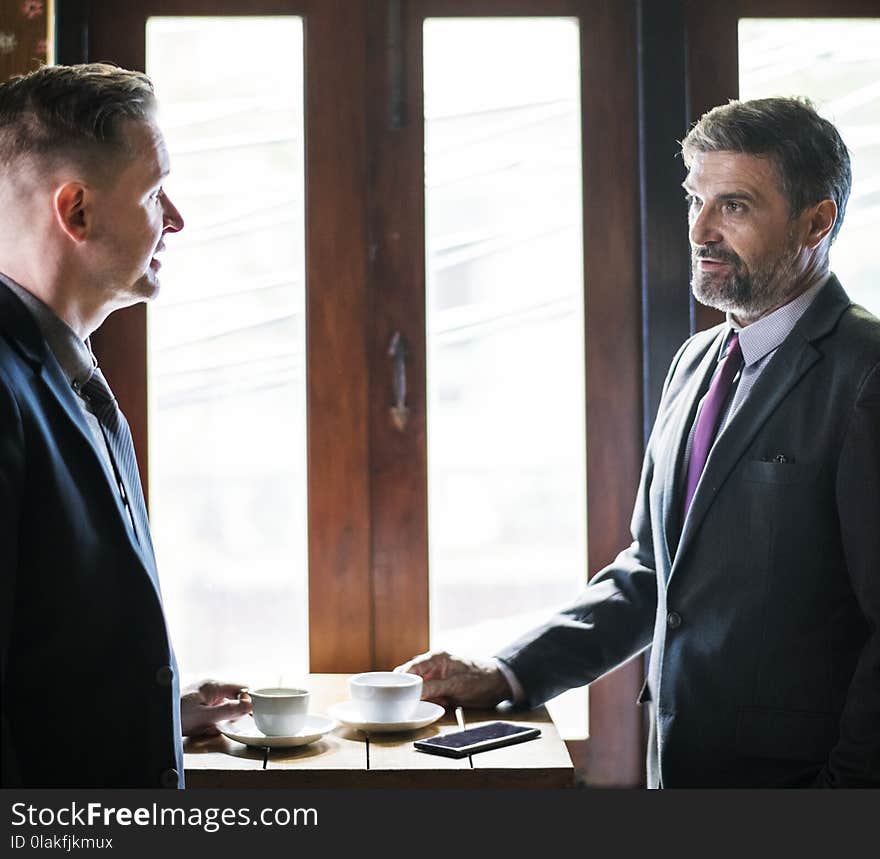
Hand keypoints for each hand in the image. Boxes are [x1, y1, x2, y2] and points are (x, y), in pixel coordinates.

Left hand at [180, 679, 251, 736]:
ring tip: (211, 726)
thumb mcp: (206, 717)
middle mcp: (211, 686)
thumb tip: (250, 703)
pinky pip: (215, 707)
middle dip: (233, 711)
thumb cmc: (178, 716)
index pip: (242, 688)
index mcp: (214, 685)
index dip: (246, 701)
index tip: (244, 716)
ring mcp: (205, 692)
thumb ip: (228, 710)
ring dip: (223, 716)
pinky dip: (215, 717)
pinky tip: (206, 725)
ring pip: (225, 703)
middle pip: (234, 696)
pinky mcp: (200, 700)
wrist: (157, 718)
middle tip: (224, 723)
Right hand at [394, 651, 511, 708]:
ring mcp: (437, 677)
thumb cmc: (480, 678)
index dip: (398, 680)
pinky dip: (426, 703)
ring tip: (412, 707)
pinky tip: (428, 708)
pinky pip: (428, 696)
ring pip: (418, 689)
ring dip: (416, 699)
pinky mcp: (441, 688)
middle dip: (405, 691)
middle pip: (410, 679)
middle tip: (398, 704)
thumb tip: (412, 693)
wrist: (499, 684)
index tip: (390, 693)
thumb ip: (433, 687)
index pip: (409, 668)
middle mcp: (433, 666)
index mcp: (435, 658)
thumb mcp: (455, 684)